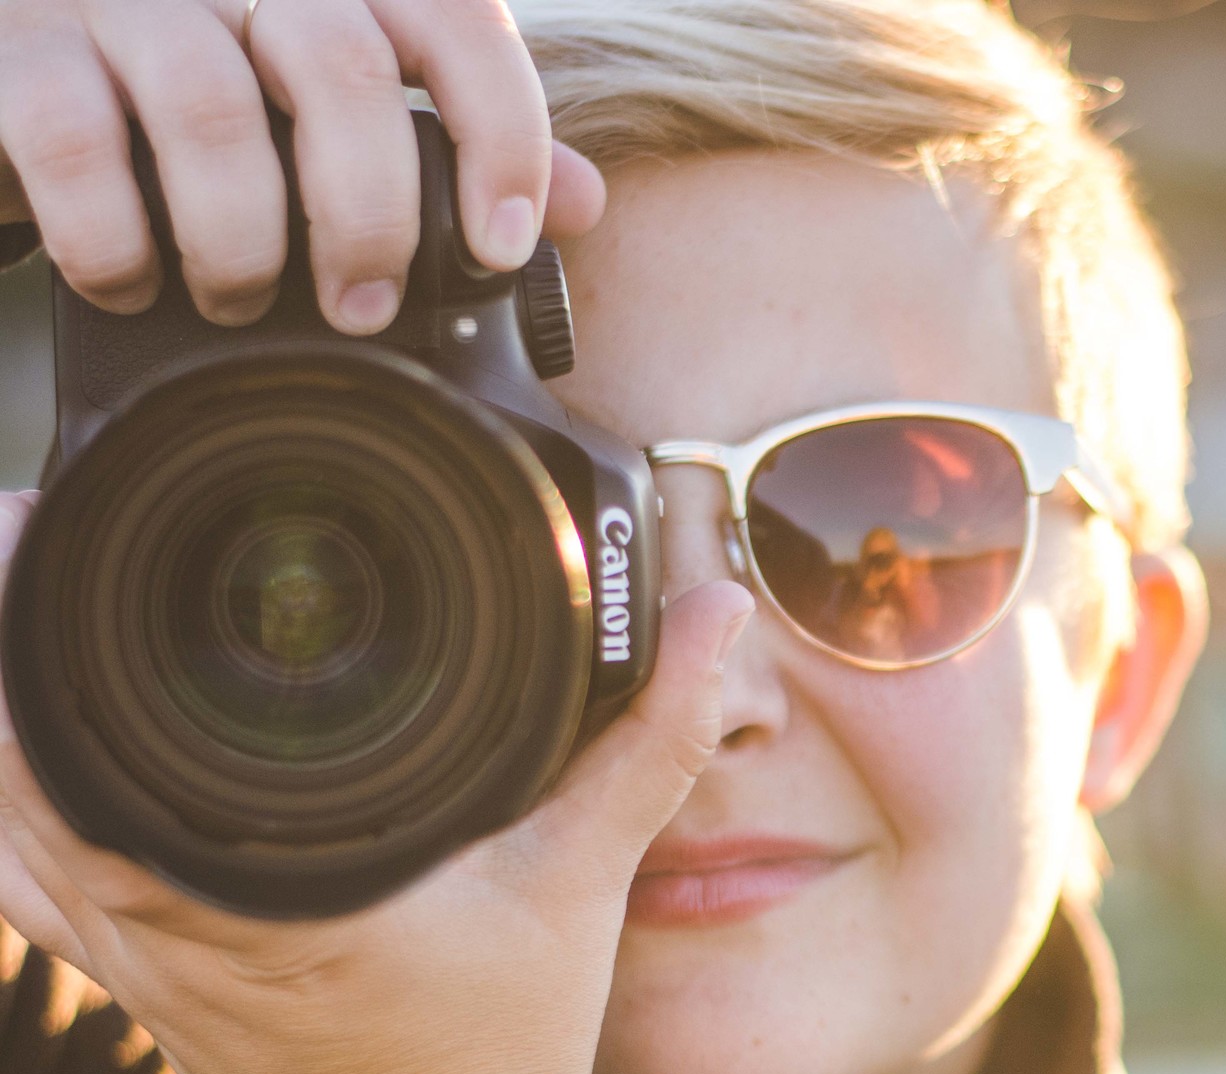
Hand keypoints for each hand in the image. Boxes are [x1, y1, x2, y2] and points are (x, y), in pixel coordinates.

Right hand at [0, 0, 603, 334]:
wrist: (15, 58)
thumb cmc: (194, 88)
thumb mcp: (325, 97)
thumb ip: (449, 133)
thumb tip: (582, 202)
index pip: (453, 18)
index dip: (499, 133)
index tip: (501, 244)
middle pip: (340, 69)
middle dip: (368, 215)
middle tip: (362, 306)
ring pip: (211, 111)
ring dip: (242, 244)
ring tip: (240, 300)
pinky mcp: (11, 43)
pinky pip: (78, 146)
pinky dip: (120, 244)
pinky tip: (134, 281)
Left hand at [0, 492, 753, 1073]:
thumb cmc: (498, 1041)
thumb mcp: (581, 876)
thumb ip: (650, 737)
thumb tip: (716, 616)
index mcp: (259, 889)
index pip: (95, 738)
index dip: (42, 620)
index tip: (57, 513)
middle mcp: (162, 923)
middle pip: (9, 761)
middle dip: (5, 631)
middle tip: (29, 525)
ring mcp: (129, 961)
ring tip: (15, 607)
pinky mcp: (131, 984)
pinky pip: (21, 890)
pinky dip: (4, 811)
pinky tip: (16, 751)